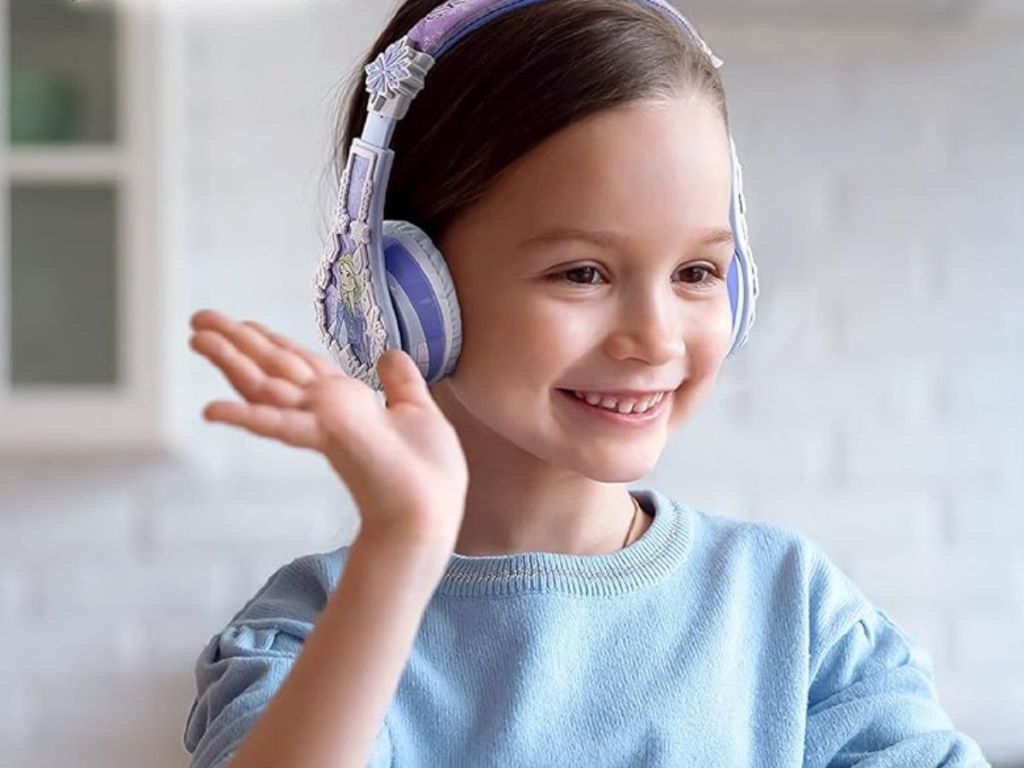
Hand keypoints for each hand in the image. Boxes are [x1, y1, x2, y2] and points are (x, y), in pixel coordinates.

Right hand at [188, 309, 467, 546]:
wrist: (432, 508)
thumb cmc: (428, 472)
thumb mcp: (418, 412)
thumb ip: (401, 383)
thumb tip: (391, 354)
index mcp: (345, 400)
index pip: (299, 365)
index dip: (271, 342)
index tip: (244, 324)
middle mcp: (325, 409)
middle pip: (272, 368)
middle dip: (236, 343)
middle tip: (199, 319)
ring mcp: (321, 423)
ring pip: (265, 386)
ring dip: (230, 361)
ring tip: (196, 338)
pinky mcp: (327, 437)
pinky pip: (279, 424)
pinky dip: (246, 417)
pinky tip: (211, 409)